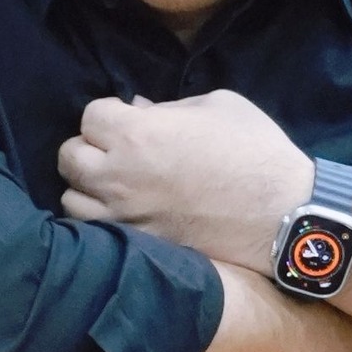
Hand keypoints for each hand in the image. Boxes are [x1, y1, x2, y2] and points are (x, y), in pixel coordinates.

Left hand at [57, 90, 313, 270]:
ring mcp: (125, 217)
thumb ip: (169, 106)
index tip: (129, 117)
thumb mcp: (217, 105)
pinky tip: (123, 210)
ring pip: (72, 199)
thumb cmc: (254, 149)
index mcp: (136, 134)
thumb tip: (141, 110)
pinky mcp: (139, 245)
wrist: (282, 213)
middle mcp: (119, 177)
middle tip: (116, 149)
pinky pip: (96, 231)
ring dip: (87, 186)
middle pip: (69, 157)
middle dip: (89, 147)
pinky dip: (100, 218)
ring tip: (114, 182)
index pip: (89, 116)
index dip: (109, 113)